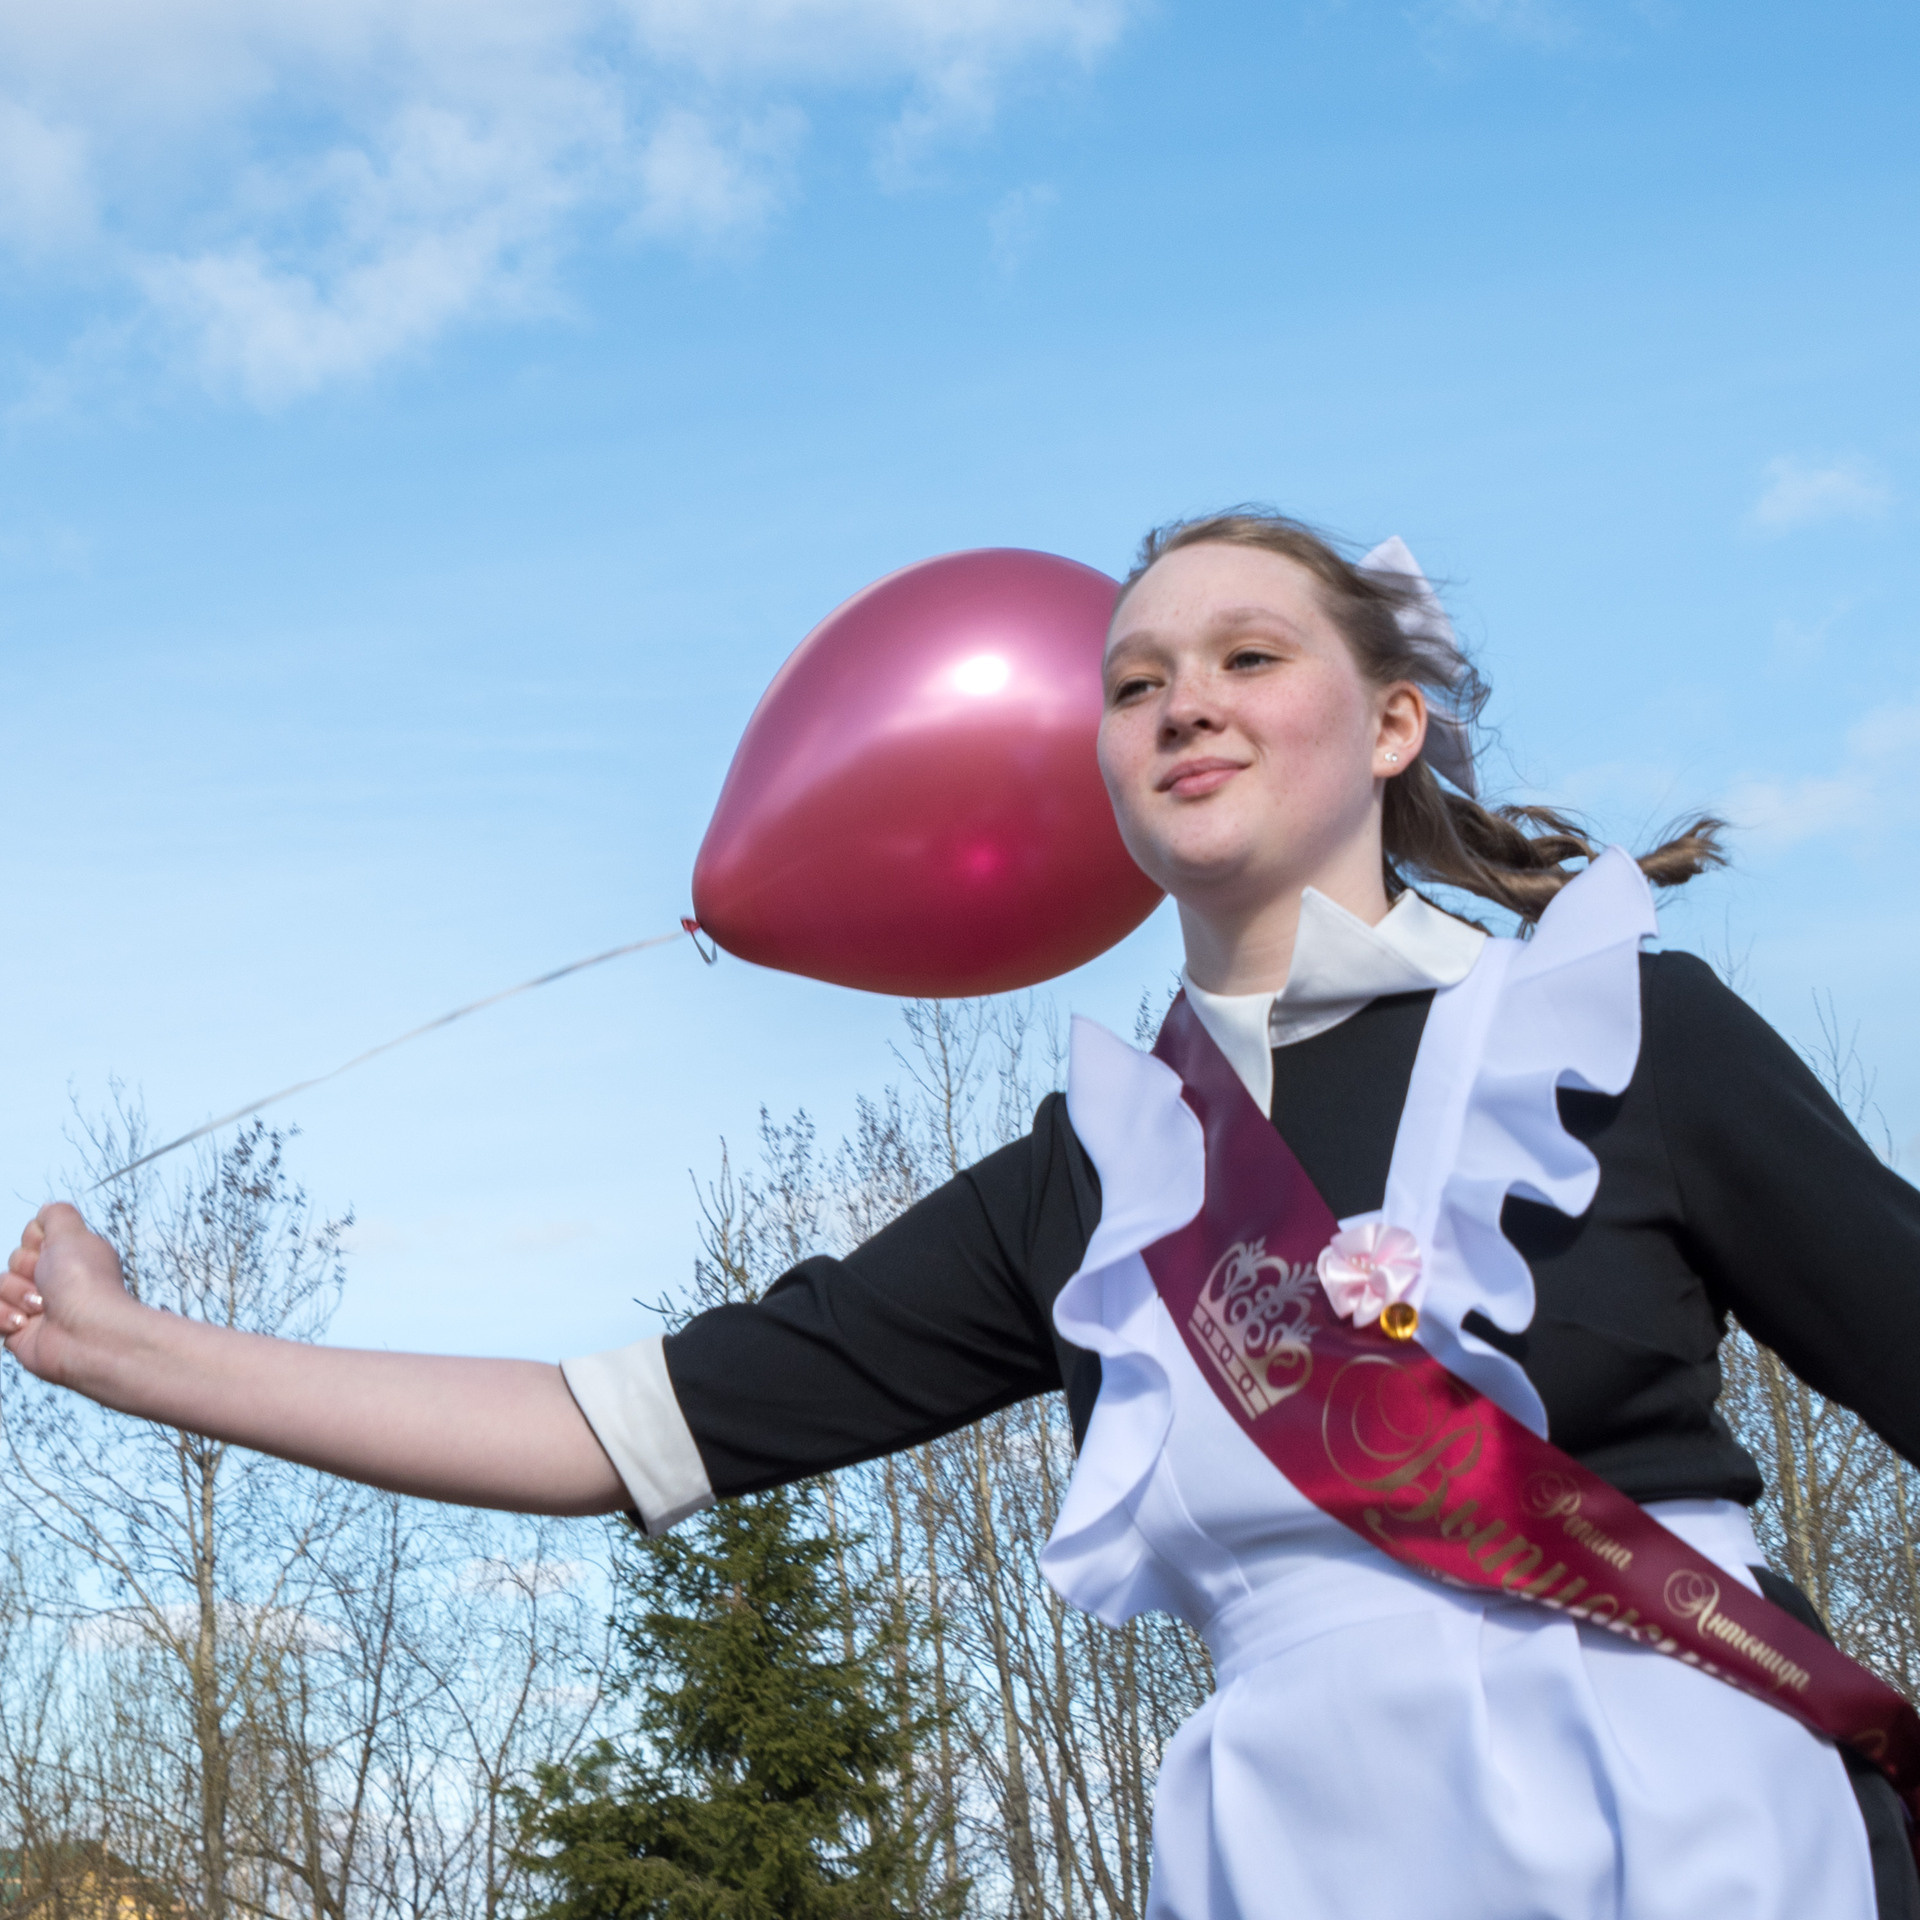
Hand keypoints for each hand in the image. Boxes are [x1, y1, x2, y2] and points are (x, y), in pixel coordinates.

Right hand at [1, 1203, 136, 1386]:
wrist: (86, 1336)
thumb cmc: (85, 1284)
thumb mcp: (73, 1234)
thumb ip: (57, 1215)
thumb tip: (46, 1211)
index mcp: (71, 1254)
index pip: (32, 1236)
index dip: (35, 1241)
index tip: (50, 1251)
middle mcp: (56, 1278)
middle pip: (14, 1260)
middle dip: (25, 1269)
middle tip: (47, 1283)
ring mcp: (36, 1304)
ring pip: (0, 1285)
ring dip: (17, 1294)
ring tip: (41, 1307)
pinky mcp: (19, 1329)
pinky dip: (5, 1316)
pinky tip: (26, 1324)